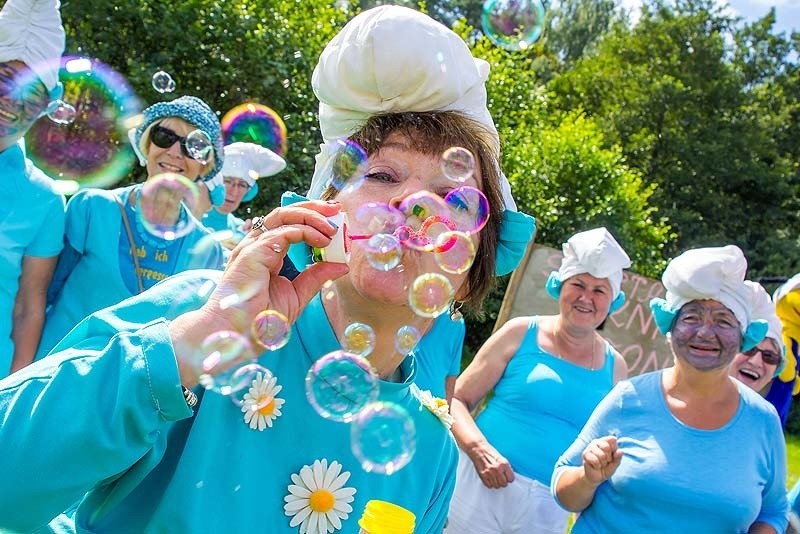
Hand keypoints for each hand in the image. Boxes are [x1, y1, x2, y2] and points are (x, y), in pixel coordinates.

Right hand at [171, 200, 348, 384]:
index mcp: (265, 253)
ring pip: (283, 215)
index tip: (335, 224)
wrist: (235, 335)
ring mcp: (252, 247)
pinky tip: (321, 241)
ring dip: (311, 216)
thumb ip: (316, 277)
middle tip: (336, 209)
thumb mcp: (297, 295)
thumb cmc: (257, 320)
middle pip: (285, 213)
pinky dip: (306, 231)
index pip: (289, 225)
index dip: (312, 219)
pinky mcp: (253, 253)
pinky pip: (283, 232)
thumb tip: (341, 265)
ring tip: (331, 227)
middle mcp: (257, 246)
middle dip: (313, 207)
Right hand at [469, 444, 514, 488]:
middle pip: (504, 484)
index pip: (511, 479)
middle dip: (503, 481)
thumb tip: (509, 476)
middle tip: (501, 477)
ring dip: (496, 483)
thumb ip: (506, 468)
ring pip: (497, 486)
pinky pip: (489, 485)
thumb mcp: (501, 458)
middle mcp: (497, 469)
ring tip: (494, 477)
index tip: (507, 476)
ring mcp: (489, 473)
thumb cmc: (489, 452)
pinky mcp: (482, 475)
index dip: (509, 478)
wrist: (478, 449)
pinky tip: (490, 478)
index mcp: (503, 464)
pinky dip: (490, 483)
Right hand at [581, 436, 622, 484]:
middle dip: (608, 458)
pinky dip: (597, 466)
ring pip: (601, 455)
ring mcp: (590, 447)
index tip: (612, 456)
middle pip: (606, 447)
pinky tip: (595, 466)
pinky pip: (595, 460)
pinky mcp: (585, 454)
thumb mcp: (615, 464)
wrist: (595, 477)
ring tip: (600, 464)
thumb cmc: (606, 468)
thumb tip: (620, 451)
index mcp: (606, 441)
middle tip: (605, 461)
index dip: (614, 449)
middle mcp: (597, 442)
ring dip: (602, 463)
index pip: (612, 439)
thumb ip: (618, 458)